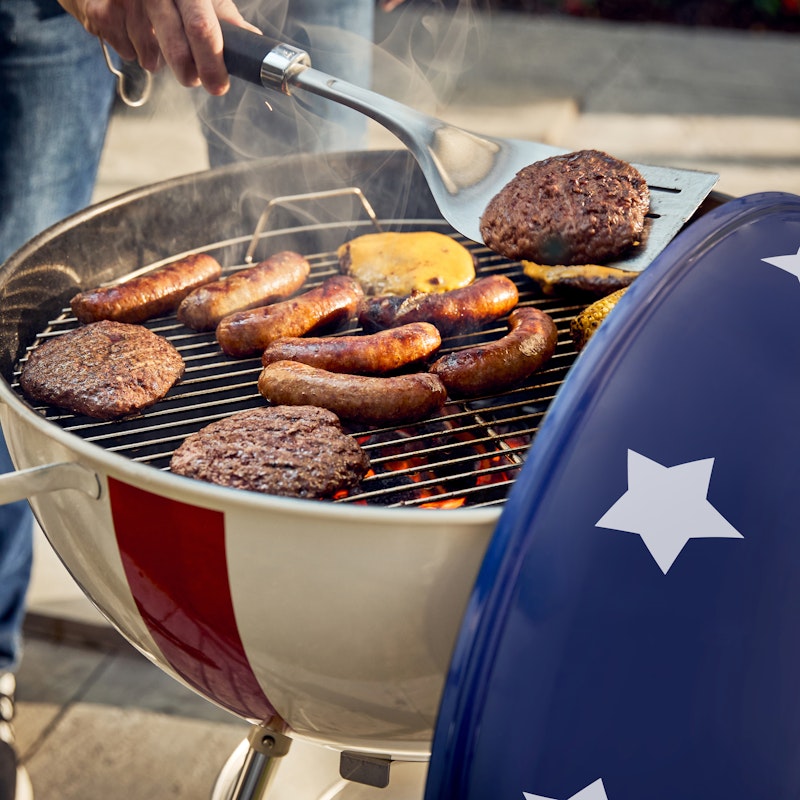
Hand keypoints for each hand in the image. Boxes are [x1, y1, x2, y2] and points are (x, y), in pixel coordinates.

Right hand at [58, 0, 259, 94]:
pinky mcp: (100, 9)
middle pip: (176, 46)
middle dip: (188, 71)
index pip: (202, 26)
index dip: (212, 61)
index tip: (219, 85)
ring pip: (149, 53)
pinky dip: (133, 51)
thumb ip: (223, 16)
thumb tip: (252, 41)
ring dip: (157, 59)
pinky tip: (133, 33)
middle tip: (192, 79)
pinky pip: (126, 50)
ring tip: (157, 43)